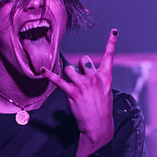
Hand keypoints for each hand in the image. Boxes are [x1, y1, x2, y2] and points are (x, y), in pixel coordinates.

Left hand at [42, 29, 116, 156]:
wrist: (99, 126)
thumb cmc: (102, 109)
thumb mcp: (105, 91)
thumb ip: (96, 78)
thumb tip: (83, 70)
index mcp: (106, 77)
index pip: (110, 56)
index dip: (112, 42)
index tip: (114, 30)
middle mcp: (95, 78)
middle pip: (84, 60)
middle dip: (81, 67)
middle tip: (83, 80)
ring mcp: (84, 84)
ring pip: (71, 69)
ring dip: (70, 76)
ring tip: (75, 87)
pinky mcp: (73, 92)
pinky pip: (59, 80)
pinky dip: (49, 75)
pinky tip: (42, 70)